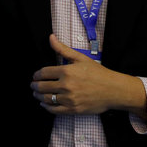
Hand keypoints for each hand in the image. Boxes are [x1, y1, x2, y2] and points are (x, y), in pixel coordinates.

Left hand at [30, 34, 146, 117]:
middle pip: (42, 86)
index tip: (35, 76)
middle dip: (34, 86)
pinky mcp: (73, 109)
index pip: (43, 73)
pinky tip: (44, 104)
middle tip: (32, 85)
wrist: (114, 90)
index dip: (36, 75)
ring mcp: (69, 99)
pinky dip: (46, 107)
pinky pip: (54, 110)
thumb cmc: (98, 73)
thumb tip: (50, 37)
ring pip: (46, 99)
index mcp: (66, 71)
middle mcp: (66, 86)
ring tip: (36, 94)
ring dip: (38, 96)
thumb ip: (63, 49)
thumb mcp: (80, 58)